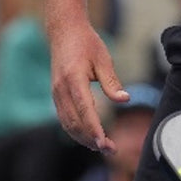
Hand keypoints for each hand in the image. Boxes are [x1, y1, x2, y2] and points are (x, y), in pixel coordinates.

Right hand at [49, 25, 128, 152]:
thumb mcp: (103, 59)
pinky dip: (75, 131)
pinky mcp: (56, 95)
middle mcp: (61, 89)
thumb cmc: (86, 43)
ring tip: (101, 147)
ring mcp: (56, 93)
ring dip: (83, 139)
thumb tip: (124, 100)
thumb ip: (112, 82)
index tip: (105, 144)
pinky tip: (88, 137)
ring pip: (67, 124)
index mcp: (74, 79)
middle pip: (74, 123)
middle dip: (91, 140)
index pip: (85, 110)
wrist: (63, 31)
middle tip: (111, 150)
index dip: (94, 130)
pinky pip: (64, 119)